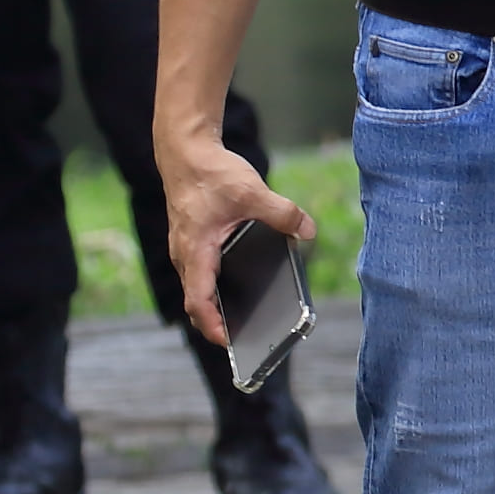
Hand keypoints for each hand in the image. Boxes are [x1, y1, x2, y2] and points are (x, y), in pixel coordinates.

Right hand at [159, 129, 311, 348]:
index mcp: (196, 250)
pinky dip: (213, 288)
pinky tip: (237, 288)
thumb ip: (282, 213)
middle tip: (244, 339)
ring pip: (197, 289)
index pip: (198, 300)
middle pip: (196, 302)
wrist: (185, 152)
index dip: (211, 324)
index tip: (228, 340)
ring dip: (213, 307)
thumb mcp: (251, 191)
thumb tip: (309, 230)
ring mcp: (186, 250)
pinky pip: (200, 275)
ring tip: (242, 322)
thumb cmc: (210, 173)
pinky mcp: (192, 243)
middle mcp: (186, 256)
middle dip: (216, 324)